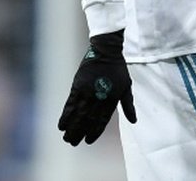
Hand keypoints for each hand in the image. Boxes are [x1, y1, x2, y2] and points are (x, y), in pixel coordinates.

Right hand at [58, 29, 136, 145]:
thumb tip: (134, 121)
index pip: (102, 120)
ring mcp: (87, 92)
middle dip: (80, 132)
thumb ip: (128, 105)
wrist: (106, 51)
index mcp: (112, 98)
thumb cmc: (117, 69)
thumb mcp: (126, 86)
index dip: (95, 132)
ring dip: (71, 127)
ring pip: (77, 114)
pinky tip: (61, 125)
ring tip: (66, 138)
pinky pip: (69, 104)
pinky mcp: (77, 86)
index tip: (88, 141)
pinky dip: (65, 116)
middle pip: (88, 120)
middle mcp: (99, 97)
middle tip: (74, 143)